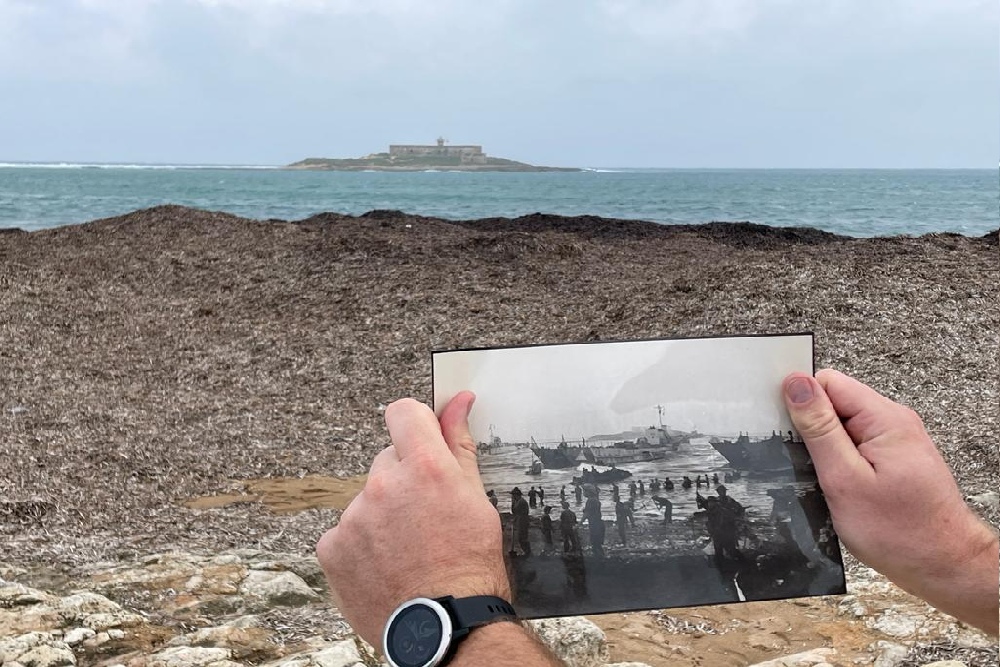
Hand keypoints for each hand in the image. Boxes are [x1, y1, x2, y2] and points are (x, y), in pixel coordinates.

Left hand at [316, 392, 509, 645]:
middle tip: (425, 519)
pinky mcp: (333, 546)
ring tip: (407, 550)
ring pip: (367, 500)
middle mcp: (384, 484)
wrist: (446, 628)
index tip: (421, 442)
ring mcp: (354, 516)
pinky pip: (345, 531)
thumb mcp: (477, 499)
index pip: (404, 413)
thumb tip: (459, 402)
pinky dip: (361, 545)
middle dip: (404, 482)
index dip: (414, 426)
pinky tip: (385, 565)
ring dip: (382, 515)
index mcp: (426, 466)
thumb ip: (459, 444)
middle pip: (387, 463)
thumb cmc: (470, 568)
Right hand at [783, 369, 998, 634]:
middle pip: (835, 403)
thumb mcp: (845, 479)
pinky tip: (837, 487)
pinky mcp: (894, 460)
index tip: (787, 431)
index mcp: (884, 419)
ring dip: (825, 450)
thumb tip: (796, 383)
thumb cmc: (898, 531)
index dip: (801, 402)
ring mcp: (896, 441)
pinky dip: (840, 463)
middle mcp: (893, 422)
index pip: (828, 382)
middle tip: (806, 465)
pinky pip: (856, 446)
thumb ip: (820, 428)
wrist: (944, 567)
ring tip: (823, 481)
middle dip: (811, 429)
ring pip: (843, 427)